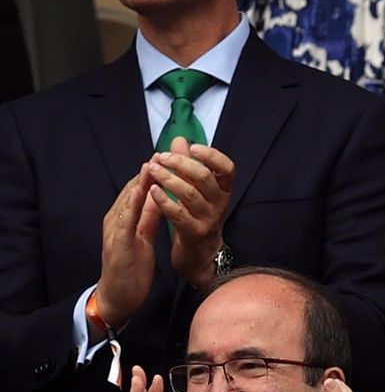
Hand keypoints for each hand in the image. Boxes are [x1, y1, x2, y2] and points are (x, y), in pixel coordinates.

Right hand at [96, 168, 163, 331]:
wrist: (118, 296)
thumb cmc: (132, 266)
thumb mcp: (144, 236)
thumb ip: (149, 217)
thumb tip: (159, 196)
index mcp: (125, 219)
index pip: (139, 191)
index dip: (153, 174)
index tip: (168, 157)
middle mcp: (117, 221)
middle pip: (132, 192)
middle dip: (147, 172)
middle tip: (163, 153)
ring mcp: (115, 232)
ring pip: (126, 202)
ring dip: (138, 183)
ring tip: (152, 165)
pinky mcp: (116, 245)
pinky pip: (124, 223)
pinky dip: (131, 207)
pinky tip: (140, 195)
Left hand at [148, 138, 234, 286]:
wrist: (198, 252)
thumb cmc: (196, 215)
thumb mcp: (196, 189)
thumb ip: (188, 164)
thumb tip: (179, 139)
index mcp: (224, 190)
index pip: (227, 168)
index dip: (212, 155)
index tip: (193, 147)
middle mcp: (220, 204)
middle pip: (204, 177)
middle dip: (181, 163)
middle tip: (162, 157)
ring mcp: (209, 219)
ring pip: (189, 194)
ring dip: (168, 178)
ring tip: (152, 169)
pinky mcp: (194, 233)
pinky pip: (179, 214)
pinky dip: (164, 200)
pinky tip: (152, 191)